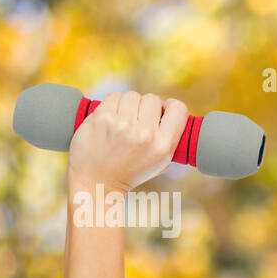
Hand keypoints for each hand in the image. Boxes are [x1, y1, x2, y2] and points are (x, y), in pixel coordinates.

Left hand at [67, 90, 190, 189]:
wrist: (97, 182)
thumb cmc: (130, 172)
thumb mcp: (161, 162)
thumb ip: (170, 139)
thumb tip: (169, 113)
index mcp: (164, 145)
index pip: (179, 108)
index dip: (170, 107)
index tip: (162, 111)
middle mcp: (145, 134)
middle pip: (153, 99)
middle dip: (145, 107)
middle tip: (137, 121)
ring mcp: (123, 124)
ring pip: (133, 96)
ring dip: (128, 105)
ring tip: (122, 121)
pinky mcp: (102, 117)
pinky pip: (114, 96)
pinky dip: (113, 104)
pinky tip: (111, 118)